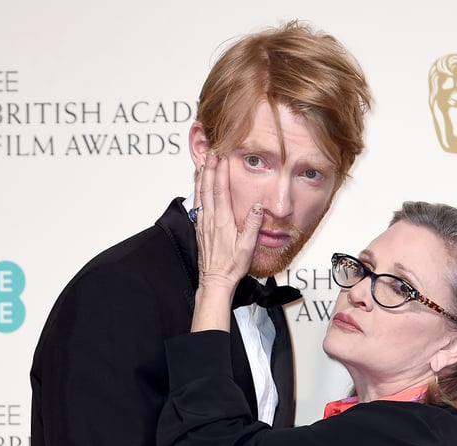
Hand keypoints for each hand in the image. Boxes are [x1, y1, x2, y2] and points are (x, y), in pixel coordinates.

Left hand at [191, 153, 264, 331]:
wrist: (215, 281)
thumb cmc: (232, 266)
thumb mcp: (247, 247)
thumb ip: (253, 225)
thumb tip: (258, 207)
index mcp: (222, 221)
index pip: (221, 190)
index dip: (221, 171)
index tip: (222, 156)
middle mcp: (210, 220)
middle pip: (207, 187)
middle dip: (209, 168)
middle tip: (211, 152)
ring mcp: (203, 224)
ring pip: (200, 194)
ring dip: (201, 177)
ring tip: (202, 163)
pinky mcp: (200, 230)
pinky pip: (198, 204)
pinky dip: (198, 191)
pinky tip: (198, 187)